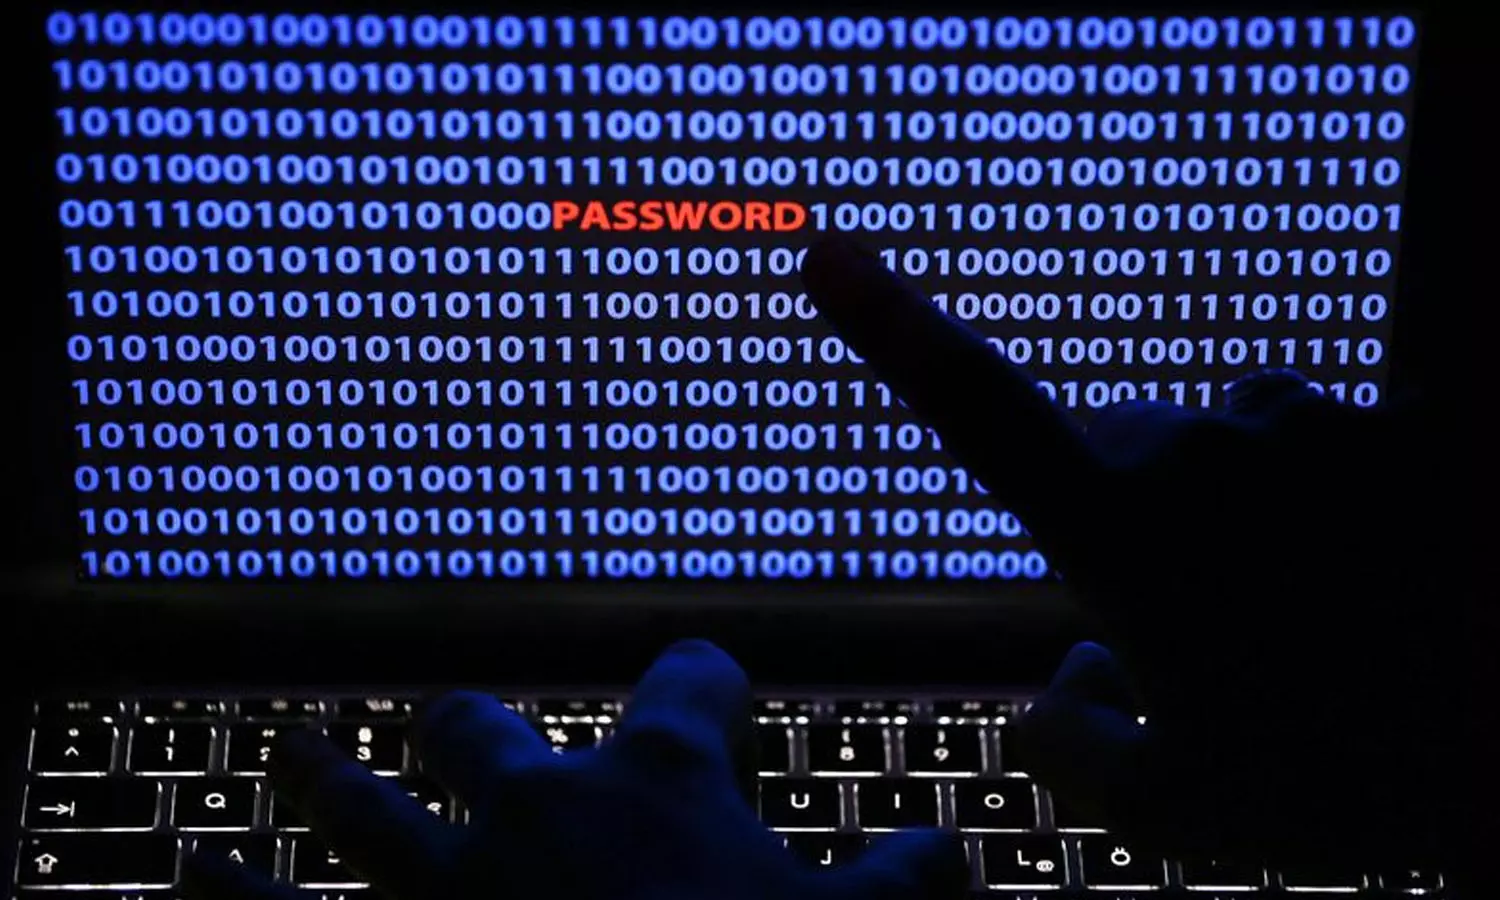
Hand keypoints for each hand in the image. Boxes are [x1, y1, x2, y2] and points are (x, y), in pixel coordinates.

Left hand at [182, 641, 968, 899]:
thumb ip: (903, 886)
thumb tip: (946, 852)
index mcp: (660, 781)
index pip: (690, 682)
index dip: (704, 677)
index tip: (711, 684)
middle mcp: (537, 805)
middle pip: (484, 727)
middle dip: (471, 726)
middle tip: (458, 727)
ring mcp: (445, 887)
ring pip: (363, 807)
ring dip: (326, 780)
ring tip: (292, 753)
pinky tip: (191, 873)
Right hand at [799, 238, 1460, 874]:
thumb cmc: (1349, 778)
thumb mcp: (1174, 804)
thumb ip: (1068, 745)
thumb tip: (1067, 678)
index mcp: (1119, 524)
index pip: (975, 407)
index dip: (892, 328)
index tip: (829, 249)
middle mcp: (1200, 445)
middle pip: (1114, 456)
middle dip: (1129, 526)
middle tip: (1206, 648)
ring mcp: (1304, 426)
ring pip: (1221, 452)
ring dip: (1230, 515)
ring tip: (1307, 627)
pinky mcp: (1390, 425)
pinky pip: (1318, 453)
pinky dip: (1322, 512)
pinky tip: (1371, 592)